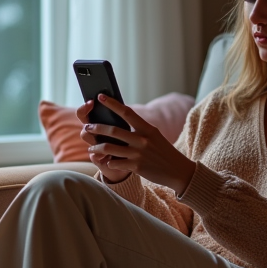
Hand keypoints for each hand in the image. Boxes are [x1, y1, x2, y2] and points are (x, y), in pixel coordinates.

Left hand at [77, 95, 194, 194]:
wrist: (178, 171)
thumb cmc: (163, 151)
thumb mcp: (154, 136)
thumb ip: (139, 129)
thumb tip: (122, 120)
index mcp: (147, 129)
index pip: (127, 112)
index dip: (112, 104)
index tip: (101, 96)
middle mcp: (142, 140)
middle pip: (113, 130)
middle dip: (97, 128)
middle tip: (88, 127)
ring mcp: (139, 154)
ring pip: (109, 148)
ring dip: (97, 147)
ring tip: (91, 147)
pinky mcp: (136, 167)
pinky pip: (115, 163)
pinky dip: (108, 161)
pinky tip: (105, 160)